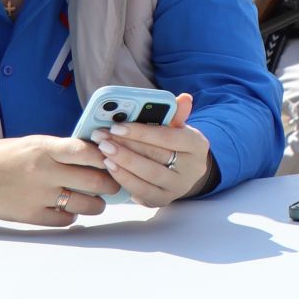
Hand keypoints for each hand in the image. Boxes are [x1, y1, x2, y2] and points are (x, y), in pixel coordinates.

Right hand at [0, 134, 119, 225]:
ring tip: (96, 200)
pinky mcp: (30, 216)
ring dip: (97, 204)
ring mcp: (37, 196)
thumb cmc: (2, 156)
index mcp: (45, 149)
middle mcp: (43, 172)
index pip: (87, 152)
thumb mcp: (33, 143)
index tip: (116, 158)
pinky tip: (70, 209)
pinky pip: (65, 220)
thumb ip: (62, 150)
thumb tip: (98, 154)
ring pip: (86, 204)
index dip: (108, 156)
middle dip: (111, 184)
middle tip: (114, 183)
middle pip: (95, 181)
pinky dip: (72, 216)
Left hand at [91, 93, 212, 205]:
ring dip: (122, 161)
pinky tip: (109, 166)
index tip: (116, 126)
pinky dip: (123, 178)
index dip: (141, 132)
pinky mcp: (163, 200)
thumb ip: (175, 114)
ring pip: (147, 174)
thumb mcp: (178, 127)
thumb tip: (183, 98)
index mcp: (197, 145)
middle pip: (155, 156)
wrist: (184, 172)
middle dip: (125, 145)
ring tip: (103, 150)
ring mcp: (178, 187)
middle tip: (102, 137)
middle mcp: (192, 168)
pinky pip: (141, 190)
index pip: (168, 137)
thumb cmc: (175, 144)